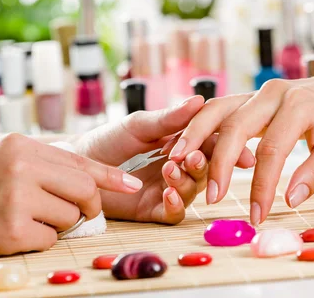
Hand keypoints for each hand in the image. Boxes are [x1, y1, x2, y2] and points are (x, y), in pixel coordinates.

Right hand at [0, 133, 141, 263]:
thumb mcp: (5, 158)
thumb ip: (46, 164)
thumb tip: (93, 182)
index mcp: (21, 145)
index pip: (79, 160)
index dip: (110, 176)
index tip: (132, 185)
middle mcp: (21, 166)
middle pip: (84, 190)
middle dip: (89, 206)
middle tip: (78, 212)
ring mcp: (15, 198)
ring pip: (69, 217)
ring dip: (57, 224)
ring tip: (26, 217)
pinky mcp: (10, 230)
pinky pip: (50, 240)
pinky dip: (39, 240)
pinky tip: (13, 231)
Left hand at [75, 96, 254, 223]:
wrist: (79, 163)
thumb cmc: (109, 139)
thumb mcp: (139, 124)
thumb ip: (169, 119)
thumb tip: (199, 100)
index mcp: (182, 143)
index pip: (211, 143)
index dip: (225, 146)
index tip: (234, 147)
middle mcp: (181, 167)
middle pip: (207, 167)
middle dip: (205, 164)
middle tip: (193, 158)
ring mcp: (169, 189)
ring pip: (194, 190)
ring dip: (186, 181)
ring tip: (169, 171)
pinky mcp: (154, 210)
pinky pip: (175, 213)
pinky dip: (176, 205)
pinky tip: (168, 194)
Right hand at [168, 69, 313, 224]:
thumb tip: (288, 201)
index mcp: (299, 104)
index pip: (271, 150)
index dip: (261, 186)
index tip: (257, 216)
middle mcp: (273, 93)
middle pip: (234, 126)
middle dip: (219, 164)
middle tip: (212, 198)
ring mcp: (260, 92)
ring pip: (218, 109)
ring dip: (196, 135)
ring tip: (177, 160)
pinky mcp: (253, 96)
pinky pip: (222, 109)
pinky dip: (202, 126)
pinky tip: (189, 146)